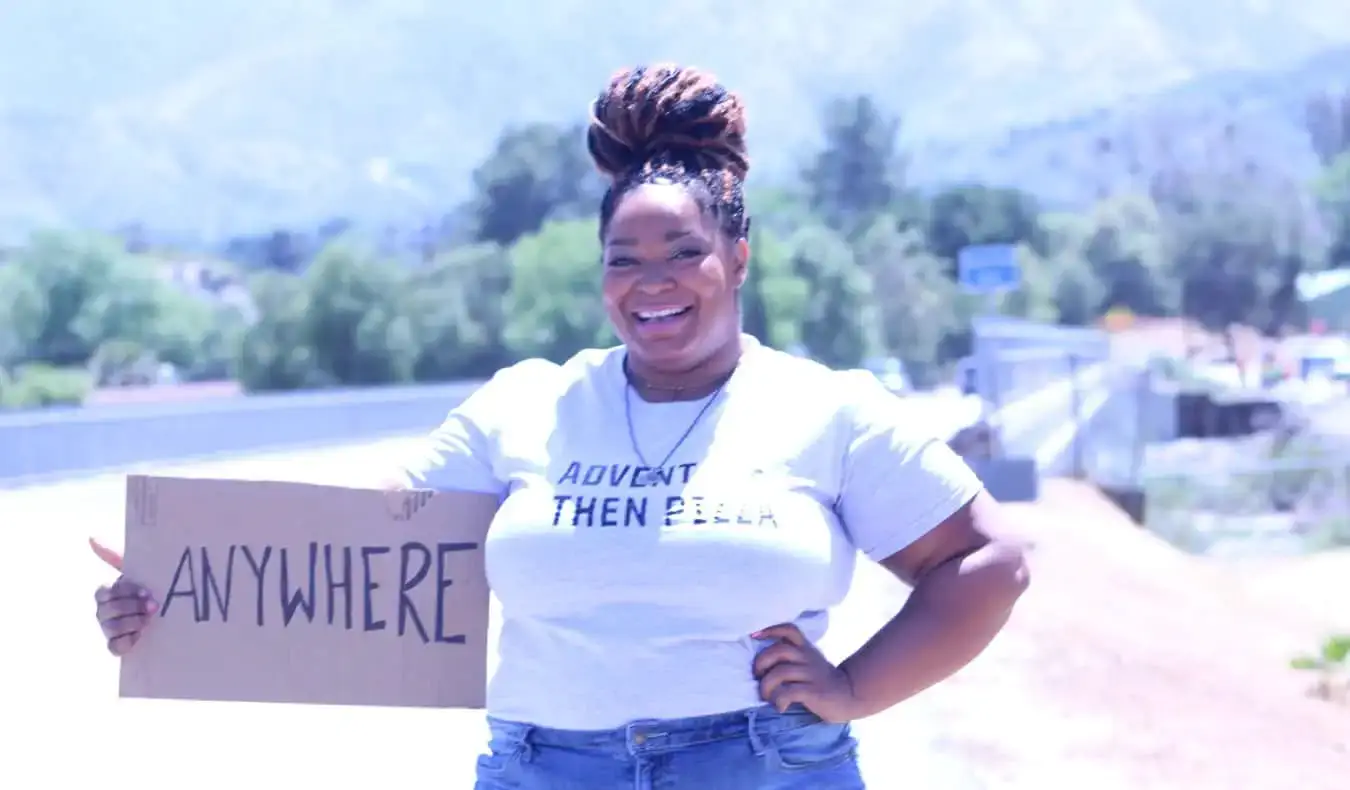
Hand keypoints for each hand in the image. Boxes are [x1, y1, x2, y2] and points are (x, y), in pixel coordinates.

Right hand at [90, 538, 157, 656]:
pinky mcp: (120, 647)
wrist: (178, 612)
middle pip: (106, 611)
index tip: (145, 592)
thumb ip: (116, 555)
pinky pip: (115, 647)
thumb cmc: (152, 587)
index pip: (105, 592)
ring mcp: (110, 630)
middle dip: (130, 607)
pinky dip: (127, 641)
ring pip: (110, 628)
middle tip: (153, 606)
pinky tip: (142, 635)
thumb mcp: (141, 570)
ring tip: (150, 619)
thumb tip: (91, 536)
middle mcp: (105, 611)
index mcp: (109, 592)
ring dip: (131, 623)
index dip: (124, 592)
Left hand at [751, 623, 861, 722]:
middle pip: (778, 650)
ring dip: (766, 686)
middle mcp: (807, 658)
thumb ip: (792, 657)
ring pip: (780, 672)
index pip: (789, 630)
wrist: (850, 695)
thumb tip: (762, 664)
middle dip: (761, 663)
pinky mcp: (814, 691)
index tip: (754, 636)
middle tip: (758, 677)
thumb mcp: (810, 662)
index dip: (770, 630)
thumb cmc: (823, 681)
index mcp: (805, 649)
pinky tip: (780, 706)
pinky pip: (789, 692)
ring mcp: (811, 674)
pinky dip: (779, 700)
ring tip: (767, 697)